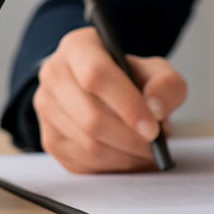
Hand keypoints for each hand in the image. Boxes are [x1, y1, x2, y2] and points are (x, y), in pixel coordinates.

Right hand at [33, 26, 187, 173]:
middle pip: (91, 117)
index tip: (153, 128)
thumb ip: (166, 84)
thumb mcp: (156, 70)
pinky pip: (84, 163)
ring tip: (149, 151)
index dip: (127, 104)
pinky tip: (130, 156)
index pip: (97, 75)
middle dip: (131, 139)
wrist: (104, 91)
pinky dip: (114, 166)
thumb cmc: (129, 78)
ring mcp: (47, 109)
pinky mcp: (49, 140)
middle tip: (157, 145)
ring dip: (126, 155)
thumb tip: (156, 110)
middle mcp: (54, 75)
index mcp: (78, 47)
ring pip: (88, 146)